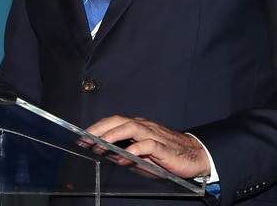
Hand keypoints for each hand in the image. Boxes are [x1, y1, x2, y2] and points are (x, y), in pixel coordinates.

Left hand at [84, 115, 210, 178]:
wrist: (195, 156)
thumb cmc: (167, 156)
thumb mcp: (142, 157)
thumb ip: (125, 153)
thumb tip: (106, 154)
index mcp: (139, 127)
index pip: (114, 122)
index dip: (97, 127)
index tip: (81, 137)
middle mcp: (145, 127)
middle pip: (119, 121)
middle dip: (100, 129)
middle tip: (85, 139)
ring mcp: (154, 135)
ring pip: (131, 127)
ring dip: (113, 135)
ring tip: (99, 144)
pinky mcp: (164, 147)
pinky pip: (148, 145)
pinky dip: (135, 149)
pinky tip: (124, 156)